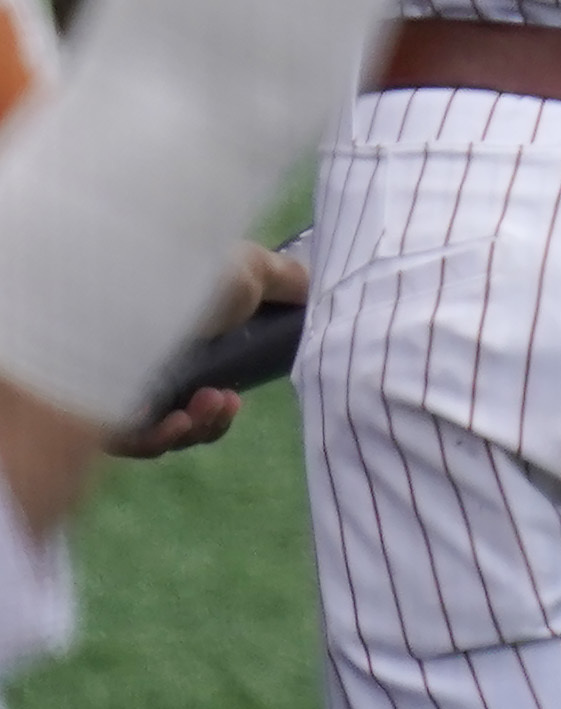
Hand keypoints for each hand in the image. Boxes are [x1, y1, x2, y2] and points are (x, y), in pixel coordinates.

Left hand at [102, 243, 306, 460]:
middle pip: (183, 412)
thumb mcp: (254, 268)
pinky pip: (131, 440)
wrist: (139, 284)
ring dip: (196, 426)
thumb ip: (287, 282)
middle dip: (212, 416)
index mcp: (178, 334)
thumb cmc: (197, 272)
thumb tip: (314, 293)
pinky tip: (177, 422)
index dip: (223, 400)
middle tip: (224, 399)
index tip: (236, 393)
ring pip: (162, 430)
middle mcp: (145, 361)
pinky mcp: (98, 407)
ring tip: (208, 404)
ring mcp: (120, 386)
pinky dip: (161, 438)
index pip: (198, 382)